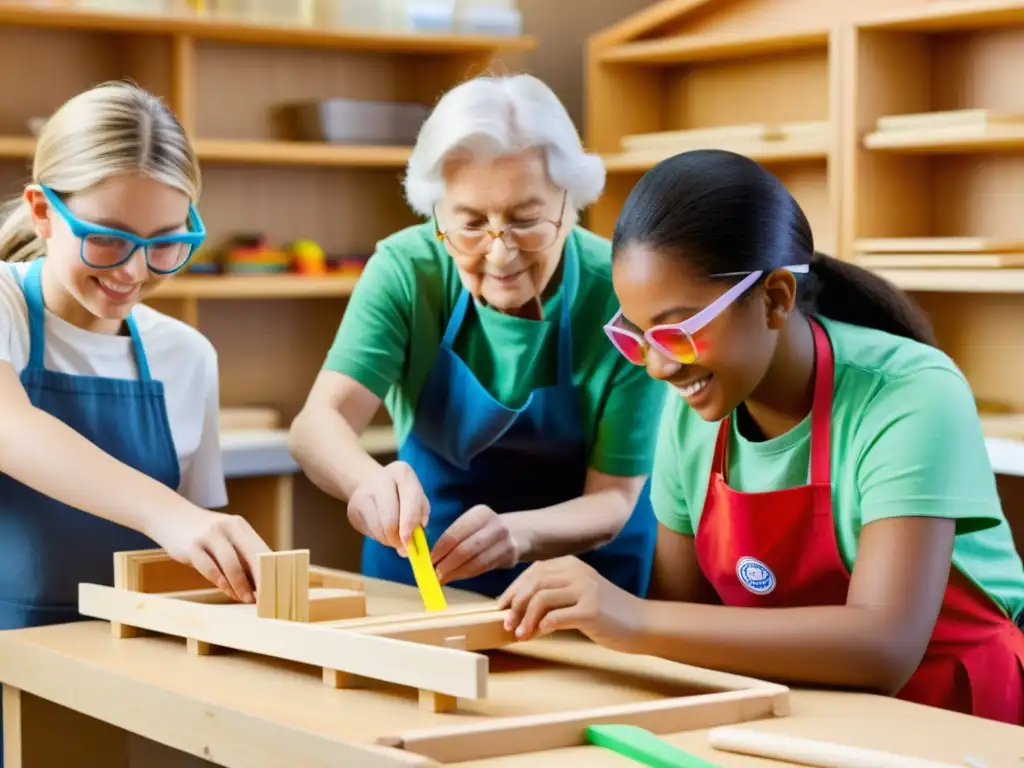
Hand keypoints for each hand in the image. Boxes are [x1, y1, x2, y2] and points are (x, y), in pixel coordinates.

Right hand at [148, 506, 270, 603]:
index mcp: (239, 526)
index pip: (262, 549)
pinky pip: (209, 568)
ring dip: (240, 585)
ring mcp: (209, 535)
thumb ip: (239, 553)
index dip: (270, 571)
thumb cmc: (203, 533)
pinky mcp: (191, 546)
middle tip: (264, 599)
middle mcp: (227, 527)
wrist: (170, 515)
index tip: (275, 589)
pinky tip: (226, 591)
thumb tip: (258, 581)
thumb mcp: (224, 536)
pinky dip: (220, 582)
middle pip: (251, 556)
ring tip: (245, 598)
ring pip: (231, 564)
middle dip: (259, 580)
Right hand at [347, 460, 428, 555]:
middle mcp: (381, 478)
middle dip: (397, 538)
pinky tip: (382, 531)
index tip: (409, 541)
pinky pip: (368, 531)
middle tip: (403, 547)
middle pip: (390, 518)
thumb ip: (419, 519)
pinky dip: (379, 537)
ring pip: (378, 528)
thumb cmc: (402, 495)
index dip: (410, 523)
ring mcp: (363, 492)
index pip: (410, 499)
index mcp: (402, 473)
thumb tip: (409, 545)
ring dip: (388, 540)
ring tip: (394, 538)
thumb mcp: (418, 501)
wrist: (371, 483)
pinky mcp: (352, 507)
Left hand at [431, 505, 519, 583]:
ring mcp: (504, 542)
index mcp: (481, 513)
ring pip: (474, 562)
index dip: (440, 549)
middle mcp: (495, 526)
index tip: (430, 560)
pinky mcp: (508, 557)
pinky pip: (482, 568)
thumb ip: (455, 536)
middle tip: (435, 573)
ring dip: (456, 573)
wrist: (515, 533)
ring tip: (443, 578)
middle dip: (447, 564)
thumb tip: (432, 557)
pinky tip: (456, 576)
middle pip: (465, 550)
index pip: (455, 534)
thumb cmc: (483, 530)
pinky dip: (466, 574)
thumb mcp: (472, 523)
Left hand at [497, 556, 642, 650]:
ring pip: (541, 599)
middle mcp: (577, 572)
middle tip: (507, 624)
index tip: (501, 607)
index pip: (533, 572)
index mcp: (571, 564)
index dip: (513, 590)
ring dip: (525, 619)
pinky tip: (539, 634)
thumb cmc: (606, 613)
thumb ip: (554, 594)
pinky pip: (556, 617)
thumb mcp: (579, 593)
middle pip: (533, 584)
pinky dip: (542, 626)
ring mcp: (586, 589)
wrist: (641, 623)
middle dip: (515, 605)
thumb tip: (518, 608)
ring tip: (520, 634)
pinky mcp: (592, 610)